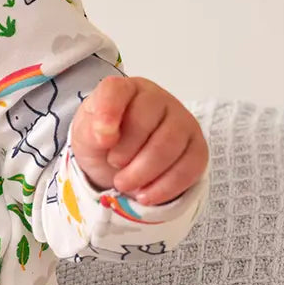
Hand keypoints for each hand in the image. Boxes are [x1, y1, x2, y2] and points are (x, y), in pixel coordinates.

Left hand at [70, 75, 207, 204]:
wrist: (121, 165)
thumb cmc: (103, 142)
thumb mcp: (86, 136)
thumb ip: (90, 130)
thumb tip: (104, 135)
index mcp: (126, 90)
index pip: (116, 90)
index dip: (108, 112)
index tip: (102, 140)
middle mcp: (157, 99)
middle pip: (145, 121)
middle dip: (125, 151)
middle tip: (113, 165)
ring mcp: (182, 122)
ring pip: (169, 145)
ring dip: (143, 172)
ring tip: (124, 184)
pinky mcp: (197, 148)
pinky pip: (189, 167)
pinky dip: (164, 187)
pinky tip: (146, 195)